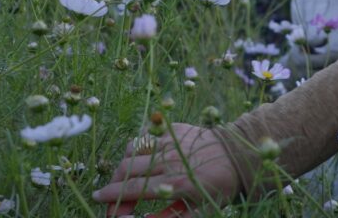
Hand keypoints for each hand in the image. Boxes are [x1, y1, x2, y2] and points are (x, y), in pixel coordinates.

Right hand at [93, 123, 240, 216]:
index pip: (133, 190)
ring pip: (133, 149)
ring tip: (127, 176)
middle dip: (113, 183)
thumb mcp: (198, 211)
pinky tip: (143, 157)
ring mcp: (171, 141)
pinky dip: (139, 147)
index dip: (111, 197)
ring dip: (124, 164)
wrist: (239, 155)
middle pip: (126, 169)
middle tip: (112, 194)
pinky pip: (147, 135)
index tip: (98, 199)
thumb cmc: (220, 187)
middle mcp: (170, 160)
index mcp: (176, 183)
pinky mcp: (175, 128)